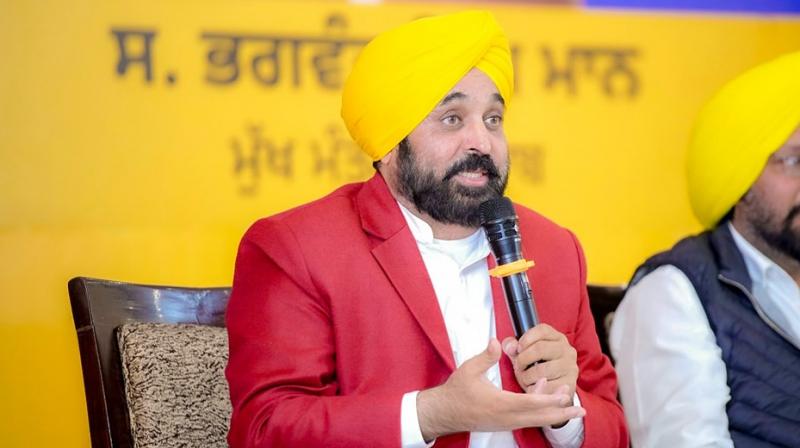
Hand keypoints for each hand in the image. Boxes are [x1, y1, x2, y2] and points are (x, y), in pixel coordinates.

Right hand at [416, 339, 584, 440]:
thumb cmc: (456, 391)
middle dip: (561, 412)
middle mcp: (506, 417)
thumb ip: (486, 356)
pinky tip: (547, 404)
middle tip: (581, 409)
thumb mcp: (469, 370)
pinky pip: (528, 420)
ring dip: (554, 415)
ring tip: (572, 409)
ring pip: (536, 421)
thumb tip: (498, 342)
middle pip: (540, 417)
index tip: (564, 392)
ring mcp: (506, 423)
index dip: (549, 398)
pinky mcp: (504, 424)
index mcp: (499, 403)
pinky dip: (541, 414)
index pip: (530, 402)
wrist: (445, 412)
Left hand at [502, 324, 578, 398]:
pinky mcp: (570, 384)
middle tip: (518, 366)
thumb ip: (512, 346)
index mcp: (556, 338)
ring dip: (527, 376)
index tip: (518, 349)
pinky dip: (535, 389)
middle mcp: (567, 350)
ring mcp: (570, 367)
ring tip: (525, 378)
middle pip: (540, 348)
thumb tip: (510, 347)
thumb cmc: (537, 369)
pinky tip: (533, 387)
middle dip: (523, 359)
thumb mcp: (523, 354)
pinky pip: (547, 386)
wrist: (551, 390)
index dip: (526, 339)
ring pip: (542, 370)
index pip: (542, 330)